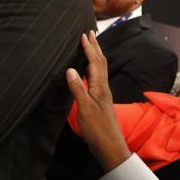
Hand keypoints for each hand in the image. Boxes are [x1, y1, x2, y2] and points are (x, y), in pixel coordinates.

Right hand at [67, 31, 130, 172]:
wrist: (110, 147)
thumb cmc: (97, 130)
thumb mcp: (84, 109)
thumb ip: (78, 89)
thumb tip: (70, 69)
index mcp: (100, 87)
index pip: (95, 63)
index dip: (89, 48)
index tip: (84, 35)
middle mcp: (103, 88)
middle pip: (101, 62)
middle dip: (95, 47)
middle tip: (91, 33)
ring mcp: (103, 94)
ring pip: (101, 69)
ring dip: (96, 55)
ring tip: (91, 45)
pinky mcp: (100, 100)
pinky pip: (98, 77)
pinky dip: (94, 67)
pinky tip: (90, 70)